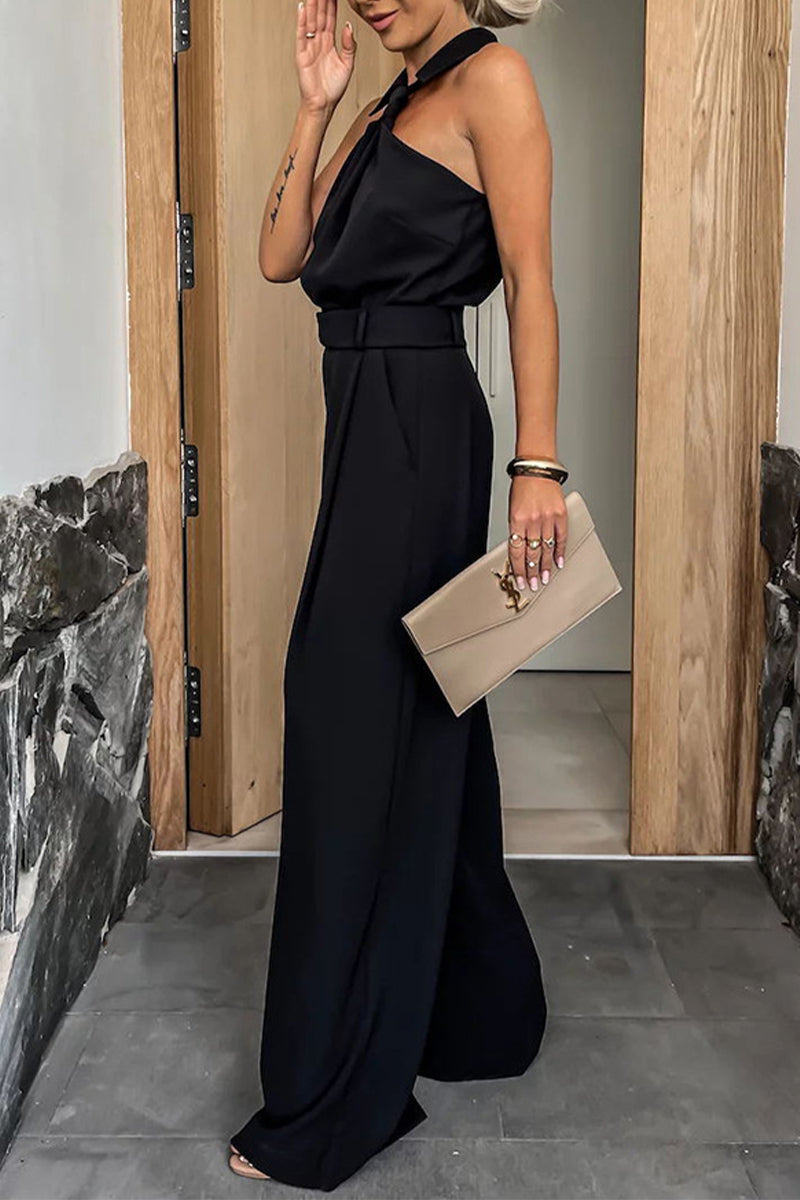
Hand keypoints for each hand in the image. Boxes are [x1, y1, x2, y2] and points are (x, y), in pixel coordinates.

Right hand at [296, 0, 355, 113]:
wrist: (323, 105)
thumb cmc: (333, 88)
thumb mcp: (347, 65)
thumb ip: (349, 46)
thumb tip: (348, 26)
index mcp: (329, 43)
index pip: (331, 17)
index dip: (332, 4)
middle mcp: (318, 42)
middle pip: (320, 15)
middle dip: (322, 0)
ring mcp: (309, 47)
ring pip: (311, 21)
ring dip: (312, 5)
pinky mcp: (302, 54)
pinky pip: (301, 34)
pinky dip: (301, 21)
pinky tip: (302, 8)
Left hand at [508, 476, 567, 591]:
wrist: (537, 468)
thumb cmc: (522, 487)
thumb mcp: (512, 509)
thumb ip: (516, 529)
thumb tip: (520, 551)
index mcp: (516, 520)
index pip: (516, 551)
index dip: (518, 568)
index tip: (519, 580)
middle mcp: (532, 520)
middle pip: (532, 553)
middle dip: (531, 572)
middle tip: (532, 585)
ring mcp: (547, 518)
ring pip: (546, 548)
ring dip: (545, 566)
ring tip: (544, 579)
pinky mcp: (560, 514)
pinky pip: (561, 537)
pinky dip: (559, 551)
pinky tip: (558, 562)